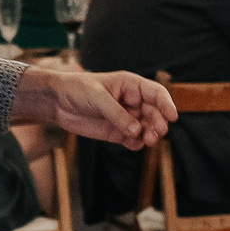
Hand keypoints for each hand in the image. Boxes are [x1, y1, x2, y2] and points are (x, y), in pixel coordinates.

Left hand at [12, 67, 175, 150]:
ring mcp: (125, 118)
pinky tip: (133, 144)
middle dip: (158, 123)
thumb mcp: (97, 97)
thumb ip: (117, 114)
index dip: (166, 104)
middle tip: (156, 134)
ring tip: (147, 141)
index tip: (172, 116)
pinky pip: (133, 140)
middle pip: (154, 113)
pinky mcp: (117, 132)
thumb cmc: (77, 89)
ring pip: (146, 128)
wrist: (57, 102)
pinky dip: (136, 143)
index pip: (156, 93)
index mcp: (130, 85)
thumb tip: (135, 130)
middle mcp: (132, 101)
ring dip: (150, 135)